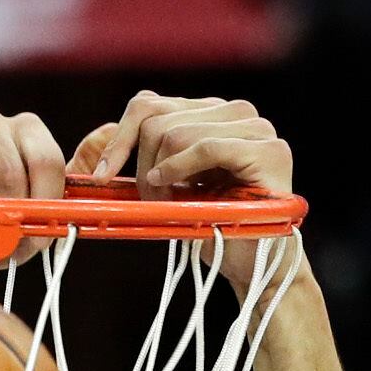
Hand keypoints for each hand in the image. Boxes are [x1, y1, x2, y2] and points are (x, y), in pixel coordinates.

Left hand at [72, 91, 295, 295]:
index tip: (101, 176)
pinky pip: (207, 147)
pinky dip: (180, 169)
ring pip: (177, 133)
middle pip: (158, 119)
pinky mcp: (269, 151)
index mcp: (211, 113)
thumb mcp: (170, 189)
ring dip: (160, 177)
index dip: (120, 139)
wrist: (256, 266)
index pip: (150, 104)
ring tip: (169, 208)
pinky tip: (172, 191)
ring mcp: (256, 127)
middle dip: (142, 166)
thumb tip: (103, 133)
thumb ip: (146, 158)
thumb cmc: (213, 229)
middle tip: (150, 204)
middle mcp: (236, 111)